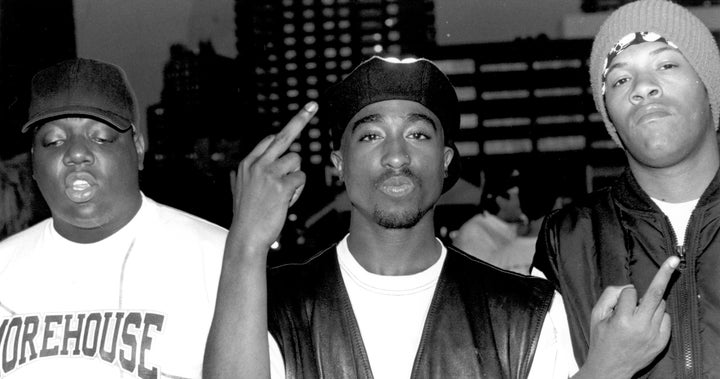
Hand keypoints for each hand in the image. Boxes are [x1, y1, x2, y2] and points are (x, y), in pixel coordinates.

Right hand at [228, 102, 317, 254]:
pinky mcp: (281, 185)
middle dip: (300, 120)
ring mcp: (268, 173)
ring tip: (283, 194)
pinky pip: (300, 178)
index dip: (286, 131)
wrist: (246, 236)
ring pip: (296, 160)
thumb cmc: (247, 216)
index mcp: (247, 163)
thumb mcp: (242, 190)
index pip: (270, 139)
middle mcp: (257, 164)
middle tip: (313, 105)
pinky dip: (298, 190)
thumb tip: (252, 164)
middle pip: (284, 136)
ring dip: (295, 176)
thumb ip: (250, 174)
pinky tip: (286, 201)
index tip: (301, 113)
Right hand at [580, 256, 678, 378]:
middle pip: (656, 294)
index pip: (630, 293)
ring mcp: (654, 335)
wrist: (610, 367)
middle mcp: (640, 326)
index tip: (619, 303)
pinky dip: (658, 315)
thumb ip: (609, 295)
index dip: (624, 296)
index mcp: (622, 319)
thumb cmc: (601, 339)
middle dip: (664, 274)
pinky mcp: (662, 341)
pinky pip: (666, 318)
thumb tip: (629, 287)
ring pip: (660, 305)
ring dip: (651, 303)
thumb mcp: (596, 315)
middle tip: (674, 260)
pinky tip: (647, 322)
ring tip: (638, 315)